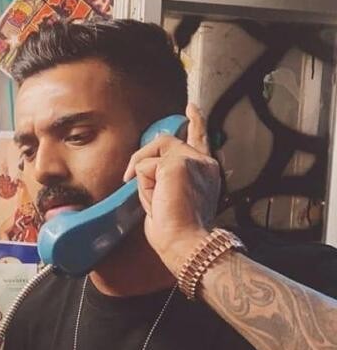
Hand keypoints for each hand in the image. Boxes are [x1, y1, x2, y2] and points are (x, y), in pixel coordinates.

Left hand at [123, 104, 220, 273]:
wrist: (186, 242)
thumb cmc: (177, 228)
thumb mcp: (172, 196)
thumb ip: (165, 176)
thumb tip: (145, 165)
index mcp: (206, 169)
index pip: (199, 138)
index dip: (196, 121)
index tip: (192, 107)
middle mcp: (203, 161)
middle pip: (164, 142)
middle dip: (146, 164)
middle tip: (152, 196)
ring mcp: (191, 159)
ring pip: (151, 154)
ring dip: (145, 179)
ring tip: (157, 200)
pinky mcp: (177, 163)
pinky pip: (144, 166)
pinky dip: (144, 185)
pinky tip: (159, 199)